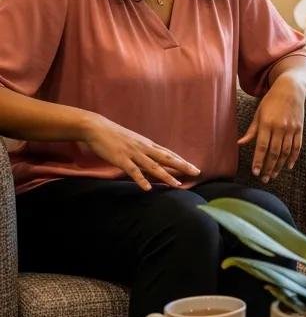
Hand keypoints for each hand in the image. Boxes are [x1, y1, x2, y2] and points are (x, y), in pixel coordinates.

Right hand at [81, 114, 199, 190]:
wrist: (97, 127)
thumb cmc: (114, 135)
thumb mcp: (133, 141)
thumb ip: (143, 149)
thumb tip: (151, 156)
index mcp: (147, 144)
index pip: (169, 154)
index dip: (182, 161)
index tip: (193, 167)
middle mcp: (144, 148)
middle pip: (167, 158)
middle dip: (182, 166)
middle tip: (196, 173)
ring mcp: (133, 153)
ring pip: (153, 166)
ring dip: (166, 176)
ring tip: (177, 185)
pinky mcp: (121, 159)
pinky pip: (133, 171)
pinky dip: (141, 180)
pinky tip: (148, 188)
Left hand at [238, 80, 304, 181]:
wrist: (291, 88)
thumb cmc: (271, 100)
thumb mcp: (258, 113)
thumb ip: (251, 130)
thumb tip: (240, 143)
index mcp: (267, 123)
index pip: (262, 146)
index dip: (258, 161)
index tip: (254, 172)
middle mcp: (280, 127)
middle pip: (274, 152)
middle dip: (268, 167)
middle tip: (263, 179)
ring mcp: (291, 128)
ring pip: (285, 152)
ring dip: (279, 166)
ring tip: (273, 175)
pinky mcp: (299, 128)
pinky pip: (297, 146)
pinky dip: (293, 158)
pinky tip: (288, 166)